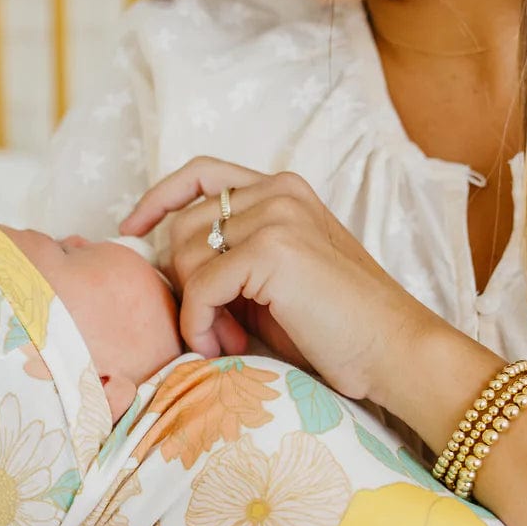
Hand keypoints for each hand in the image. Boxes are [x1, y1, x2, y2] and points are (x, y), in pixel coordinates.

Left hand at [119, 156, 436, 400]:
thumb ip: (231, 259)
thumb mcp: (275, 280)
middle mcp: (279, 192)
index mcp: (283, 191)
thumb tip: (162, 267)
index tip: (132, 228)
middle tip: (215, 326)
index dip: (159, 198)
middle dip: (183, 281)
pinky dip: (198, 325)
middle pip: (183, 225)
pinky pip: (199, 288)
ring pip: (184, 255)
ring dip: (192, 308)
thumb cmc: (338, 328)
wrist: (394, 351)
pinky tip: (221, 347)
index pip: (202, 174)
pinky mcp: (272, 250)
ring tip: (226, 339)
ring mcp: (277, 216)